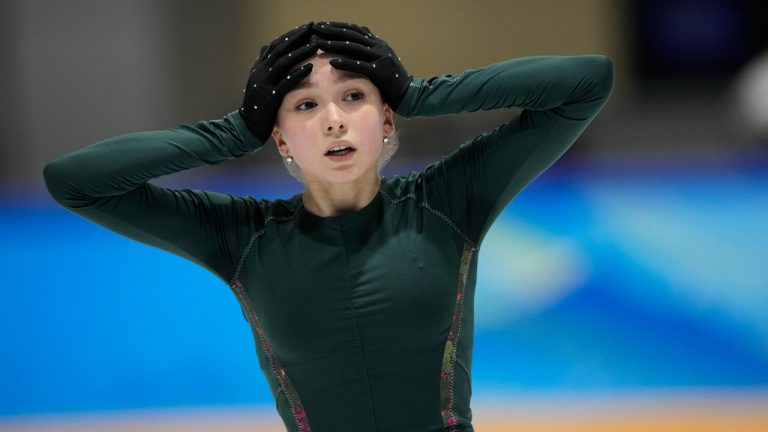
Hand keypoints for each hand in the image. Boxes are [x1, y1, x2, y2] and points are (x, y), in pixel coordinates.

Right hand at [239, 23, 317, 141]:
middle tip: (312, 28)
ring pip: (283, 62)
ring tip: (314, 45)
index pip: (276, 46)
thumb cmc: (257, 105)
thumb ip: (263, 65)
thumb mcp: (257, 81)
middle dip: (297, 38)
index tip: (305, 28)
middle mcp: (260, 72)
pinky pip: (286, 81)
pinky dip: (298, 73)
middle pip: (280, 49)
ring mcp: (264, 83)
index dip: (291, 36)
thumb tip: (266, 47)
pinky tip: (310, 67)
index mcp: (259, 67)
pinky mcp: (270, 96)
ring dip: (300, 52)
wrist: (248, 126)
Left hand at [312, 21, 411, 110]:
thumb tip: (359, 37)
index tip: (322, 24)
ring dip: (334, 44)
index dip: (337, 26)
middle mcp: (379, 47)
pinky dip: (345, 63)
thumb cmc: (391, 80)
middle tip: (316, 28)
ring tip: (319, 43)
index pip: (354, 30)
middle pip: (351, 35)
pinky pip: (360, 65)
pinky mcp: (380, 71)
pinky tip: (333, 63)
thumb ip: (370, 49)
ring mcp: (380, 58)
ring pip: (353, 48)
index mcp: (378, 43)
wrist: (408, 93)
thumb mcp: (381, 60)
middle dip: (332, 30)